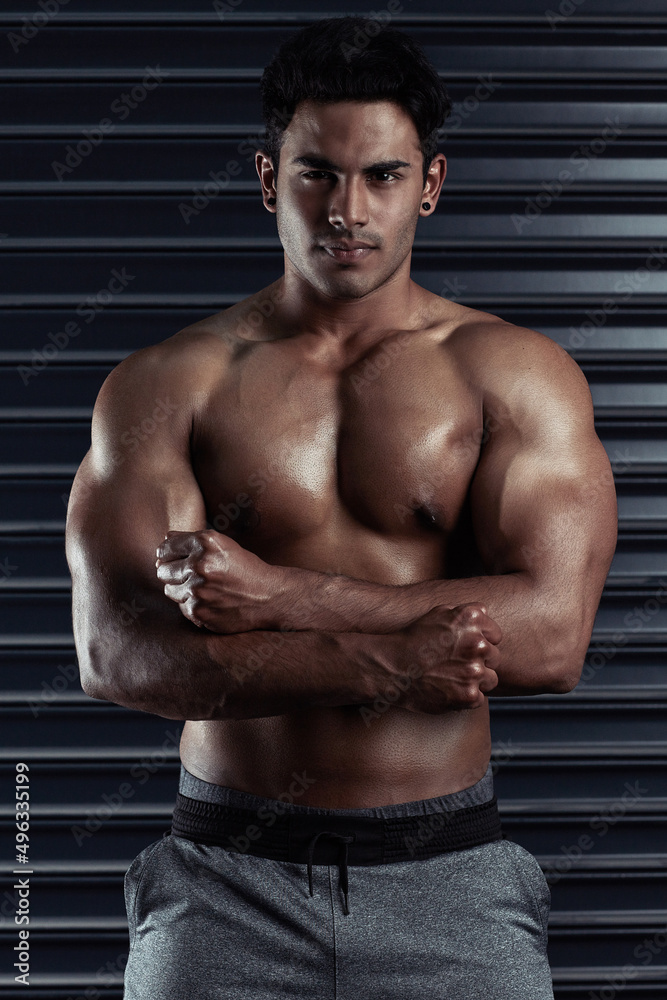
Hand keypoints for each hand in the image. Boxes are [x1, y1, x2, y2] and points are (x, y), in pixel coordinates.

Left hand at [155, 529, 281, 631]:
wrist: (269, 597)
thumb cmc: (245, 568)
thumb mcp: (223, 545)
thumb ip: (191, 540)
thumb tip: (164, 540)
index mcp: (205, 543)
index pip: (165, 548)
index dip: (169, 554)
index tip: (177, 560)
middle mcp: (200, 564)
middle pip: (162, 569)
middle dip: (173, 572)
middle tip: (193, 575)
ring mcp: (198, 590)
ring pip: (169, 589)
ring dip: (182, 589)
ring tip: (204, 588)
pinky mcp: (198, 612)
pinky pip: (181, 607)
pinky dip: (193, 605)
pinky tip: (211, 601)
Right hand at [396, 603, 501, 712]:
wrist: (392, 668)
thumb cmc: (412, 640)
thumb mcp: (437, 614)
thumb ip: (464, 613)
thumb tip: (484, 613)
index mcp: (472, 619)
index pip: (496, 635)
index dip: (482, 642)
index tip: (466, 649)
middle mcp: (477, 643)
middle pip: (494, 657)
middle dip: (479, 661)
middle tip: (456, 664)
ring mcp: (474, 670)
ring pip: (490, 679)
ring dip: (475, 680)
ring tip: (452, 678)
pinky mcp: (469, 694)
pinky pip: (479, 698)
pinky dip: (466, 697)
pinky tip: (448, 689)